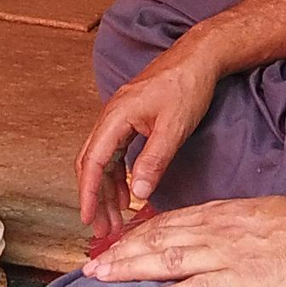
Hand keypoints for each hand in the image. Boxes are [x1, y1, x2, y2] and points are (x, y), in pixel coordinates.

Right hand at [76, 47, 220, 253]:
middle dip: (94, 198)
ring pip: (103, 160)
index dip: (88, 194)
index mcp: (115, 117)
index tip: (88, 220)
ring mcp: (118, 117)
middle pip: (92, 164)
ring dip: (106, 190)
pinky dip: (118, 176)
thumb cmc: (186, 86)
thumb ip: (154, 161)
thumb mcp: (174, 128)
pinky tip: (127, 193)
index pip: (94, 163)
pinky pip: (116, 152)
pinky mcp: (129, 119)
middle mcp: (110, 117)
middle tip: (103, 229)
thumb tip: (139, 194)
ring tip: (115, 218)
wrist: (198, 57)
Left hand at [84, 194, 285, 286]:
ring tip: (101, 277)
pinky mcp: (246, 277)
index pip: (167, 222)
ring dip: (130, 268)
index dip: (134, 235)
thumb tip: (208, 238)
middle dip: (120, 252)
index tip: (110, 246)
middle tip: (88, 266)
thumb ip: (231, 227)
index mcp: (222, 214)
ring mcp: (230, 252)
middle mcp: (218, 229)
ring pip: (168, 257)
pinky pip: (199, 285)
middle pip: (157, 237)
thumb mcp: (261, 219)